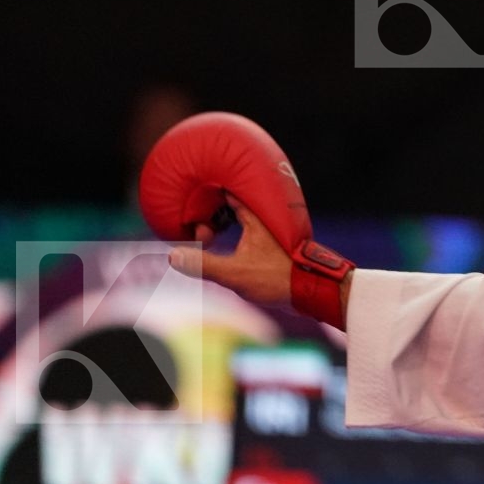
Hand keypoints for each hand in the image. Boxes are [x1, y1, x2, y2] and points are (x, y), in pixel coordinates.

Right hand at [167, 196, 293, 311]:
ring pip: (244, 218)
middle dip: (216, 208)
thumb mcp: (234, 273)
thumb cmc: (276, 278)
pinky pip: (250, 230)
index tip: (196, 192)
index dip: (214, 192)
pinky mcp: (275, 246)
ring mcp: (272, 233)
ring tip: (207, 229)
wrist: (309, 291)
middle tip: (197, 216)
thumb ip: (204, 264)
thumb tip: (173, 255)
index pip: (232, 195)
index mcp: (257, 219)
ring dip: (226, 221)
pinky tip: (227, 243)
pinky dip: (236, 231)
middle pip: (236, 205)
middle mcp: (266, 221)